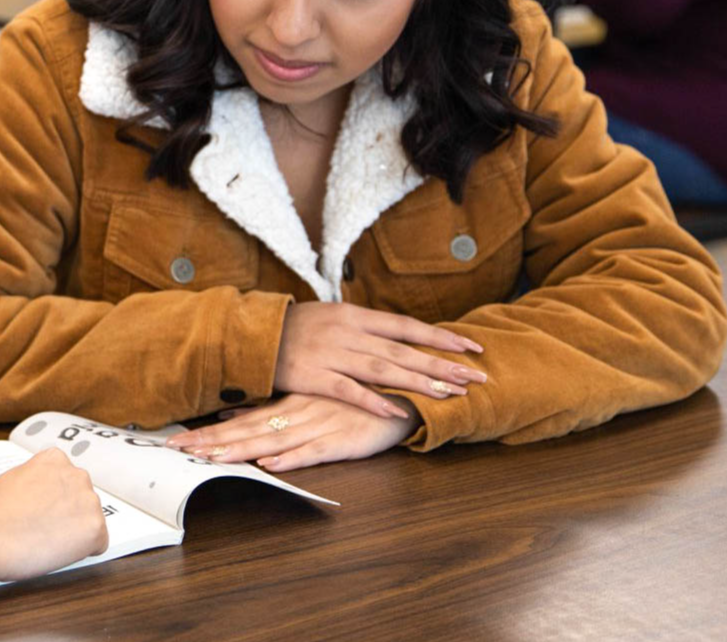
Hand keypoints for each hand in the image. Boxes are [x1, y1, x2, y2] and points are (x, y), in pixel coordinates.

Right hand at [0, 448, 107, 582]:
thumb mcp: (13, 478)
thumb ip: (37, 481)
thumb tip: (43, 494)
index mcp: (56, 459)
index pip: (67, 481)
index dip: (54, 501)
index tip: (41, 511)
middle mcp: (77, 475)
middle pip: (82, 500)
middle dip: (68, 515)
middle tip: (43, 529)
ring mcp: (88, 501)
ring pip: (91, 521)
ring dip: (75, 532)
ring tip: (46, 541)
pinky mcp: (94, 528)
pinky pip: (98, 544)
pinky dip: (82, 552)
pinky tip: (57, 551)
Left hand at [167, 393, 420, 471]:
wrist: (403, 396)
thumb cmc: (351, 401)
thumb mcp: (305, 401)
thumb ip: (268, 410)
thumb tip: (227, 415)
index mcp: (287, 405)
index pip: (239, 420)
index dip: (207, 432)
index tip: (176, 442)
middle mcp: (297, 414)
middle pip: (246, 431)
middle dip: (211, 442)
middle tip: (177, 451)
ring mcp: (319, 426)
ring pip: (272, 440)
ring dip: (241, 450)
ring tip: (211, 459)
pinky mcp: (343, 440)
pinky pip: (314, 450)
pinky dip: (292, 457)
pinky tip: (272, 463)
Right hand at [273, 302, 486, 419]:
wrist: (251, 335)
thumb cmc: (294, 329)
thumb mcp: (331, 318)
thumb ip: (363, 329)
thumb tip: (399, 338)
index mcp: (353, 315)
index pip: (406, 326)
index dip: (439, 336)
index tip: (471, 346)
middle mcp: (346, 332)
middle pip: (402, 349)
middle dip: (441, 363)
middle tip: (475, 376)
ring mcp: (330, 354)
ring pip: (382, 369)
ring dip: (418, 381)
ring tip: (449, 393)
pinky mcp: (312, 377)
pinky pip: (348, 391)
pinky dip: (374, 401)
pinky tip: (398, 411)